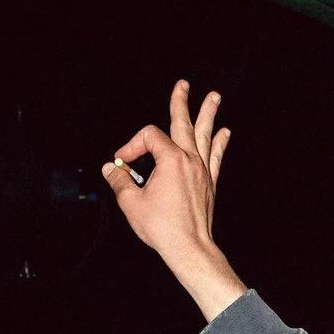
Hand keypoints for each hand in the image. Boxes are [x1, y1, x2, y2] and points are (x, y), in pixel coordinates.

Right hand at [104, 80, 246, 319]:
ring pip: (205, 135)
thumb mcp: (131, 202)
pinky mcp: (209, 183)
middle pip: (183, 123)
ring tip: (214, 97)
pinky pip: (216, 156)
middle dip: (181, 102)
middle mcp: (189, 160)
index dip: (132, 145)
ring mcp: (202, 170)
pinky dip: (219, 143)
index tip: (122, 162)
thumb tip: (110, 169)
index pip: (149, 137)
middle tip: (183, 85)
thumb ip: (119, 181)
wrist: (189, 248)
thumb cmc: (163, 228)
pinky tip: (224, 133)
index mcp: (171, 160)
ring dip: (208, 114)